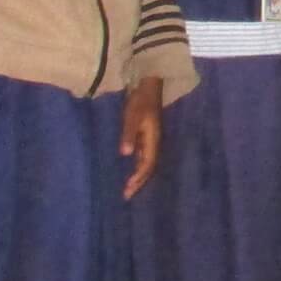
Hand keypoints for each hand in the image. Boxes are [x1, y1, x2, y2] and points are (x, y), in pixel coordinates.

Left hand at [120, 77, 163, 199]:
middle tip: (127, 195)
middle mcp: (154, 142)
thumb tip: (125, 154)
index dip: (139, 177)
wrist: (148, 85)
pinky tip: (131, 169)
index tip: (128, 188)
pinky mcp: (146, 135)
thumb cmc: (140, 100)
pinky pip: (143, 156)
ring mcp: (151, 139)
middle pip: (149, 166)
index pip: (147, 164)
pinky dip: (138, 166)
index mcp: (153, 139)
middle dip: (139, 182)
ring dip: (139, 175)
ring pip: (146, 162)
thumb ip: (129, 134)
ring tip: (129, 187)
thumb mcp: (132, 116)